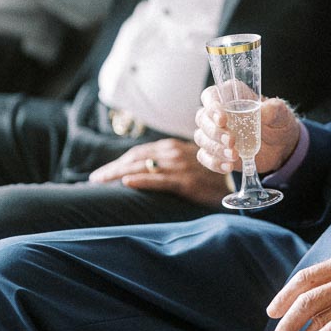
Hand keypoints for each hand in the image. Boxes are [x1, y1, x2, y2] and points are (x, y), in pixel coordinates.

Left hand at [89, 138, 228, 207]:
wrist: (236, 177)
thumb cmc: (211, 170)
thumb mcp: (189, 160)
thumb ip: (170, 162)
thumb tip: (149, 170)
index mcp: (170, 147)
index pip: (137, 153)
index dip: (118, 161)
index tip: (102, 172)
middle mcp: (171, 153)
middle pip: (134, 158)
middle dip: (111, 168)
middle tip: (94, 178)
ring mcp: (177, 166)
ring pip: (141, 167)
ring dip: (117, 173)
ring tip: (99, 181)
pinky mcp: (184, 181)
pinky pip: (158, 179)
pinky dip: (141, 180)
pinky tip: (126, 182)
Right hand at [194, 86, 300, 175]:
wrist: (281, 146)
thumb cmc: (277, 123)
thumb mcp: (281, 113)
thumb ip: (273, 109)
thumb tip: (263, 110)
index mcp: (231, 96)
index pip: (211, 95)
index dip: (212, 106)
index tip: (222, 119)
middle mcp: (218, 113)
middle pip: (202, 118)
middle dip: (214, 131)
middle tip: (231, 141)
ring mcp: (215, 134)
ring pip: (201, 138)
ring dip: (215, 148)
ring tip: (234, 155)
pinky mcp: (216, 152)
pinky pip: (205, 157)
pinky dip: (214, 163)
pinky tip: (228, 166)